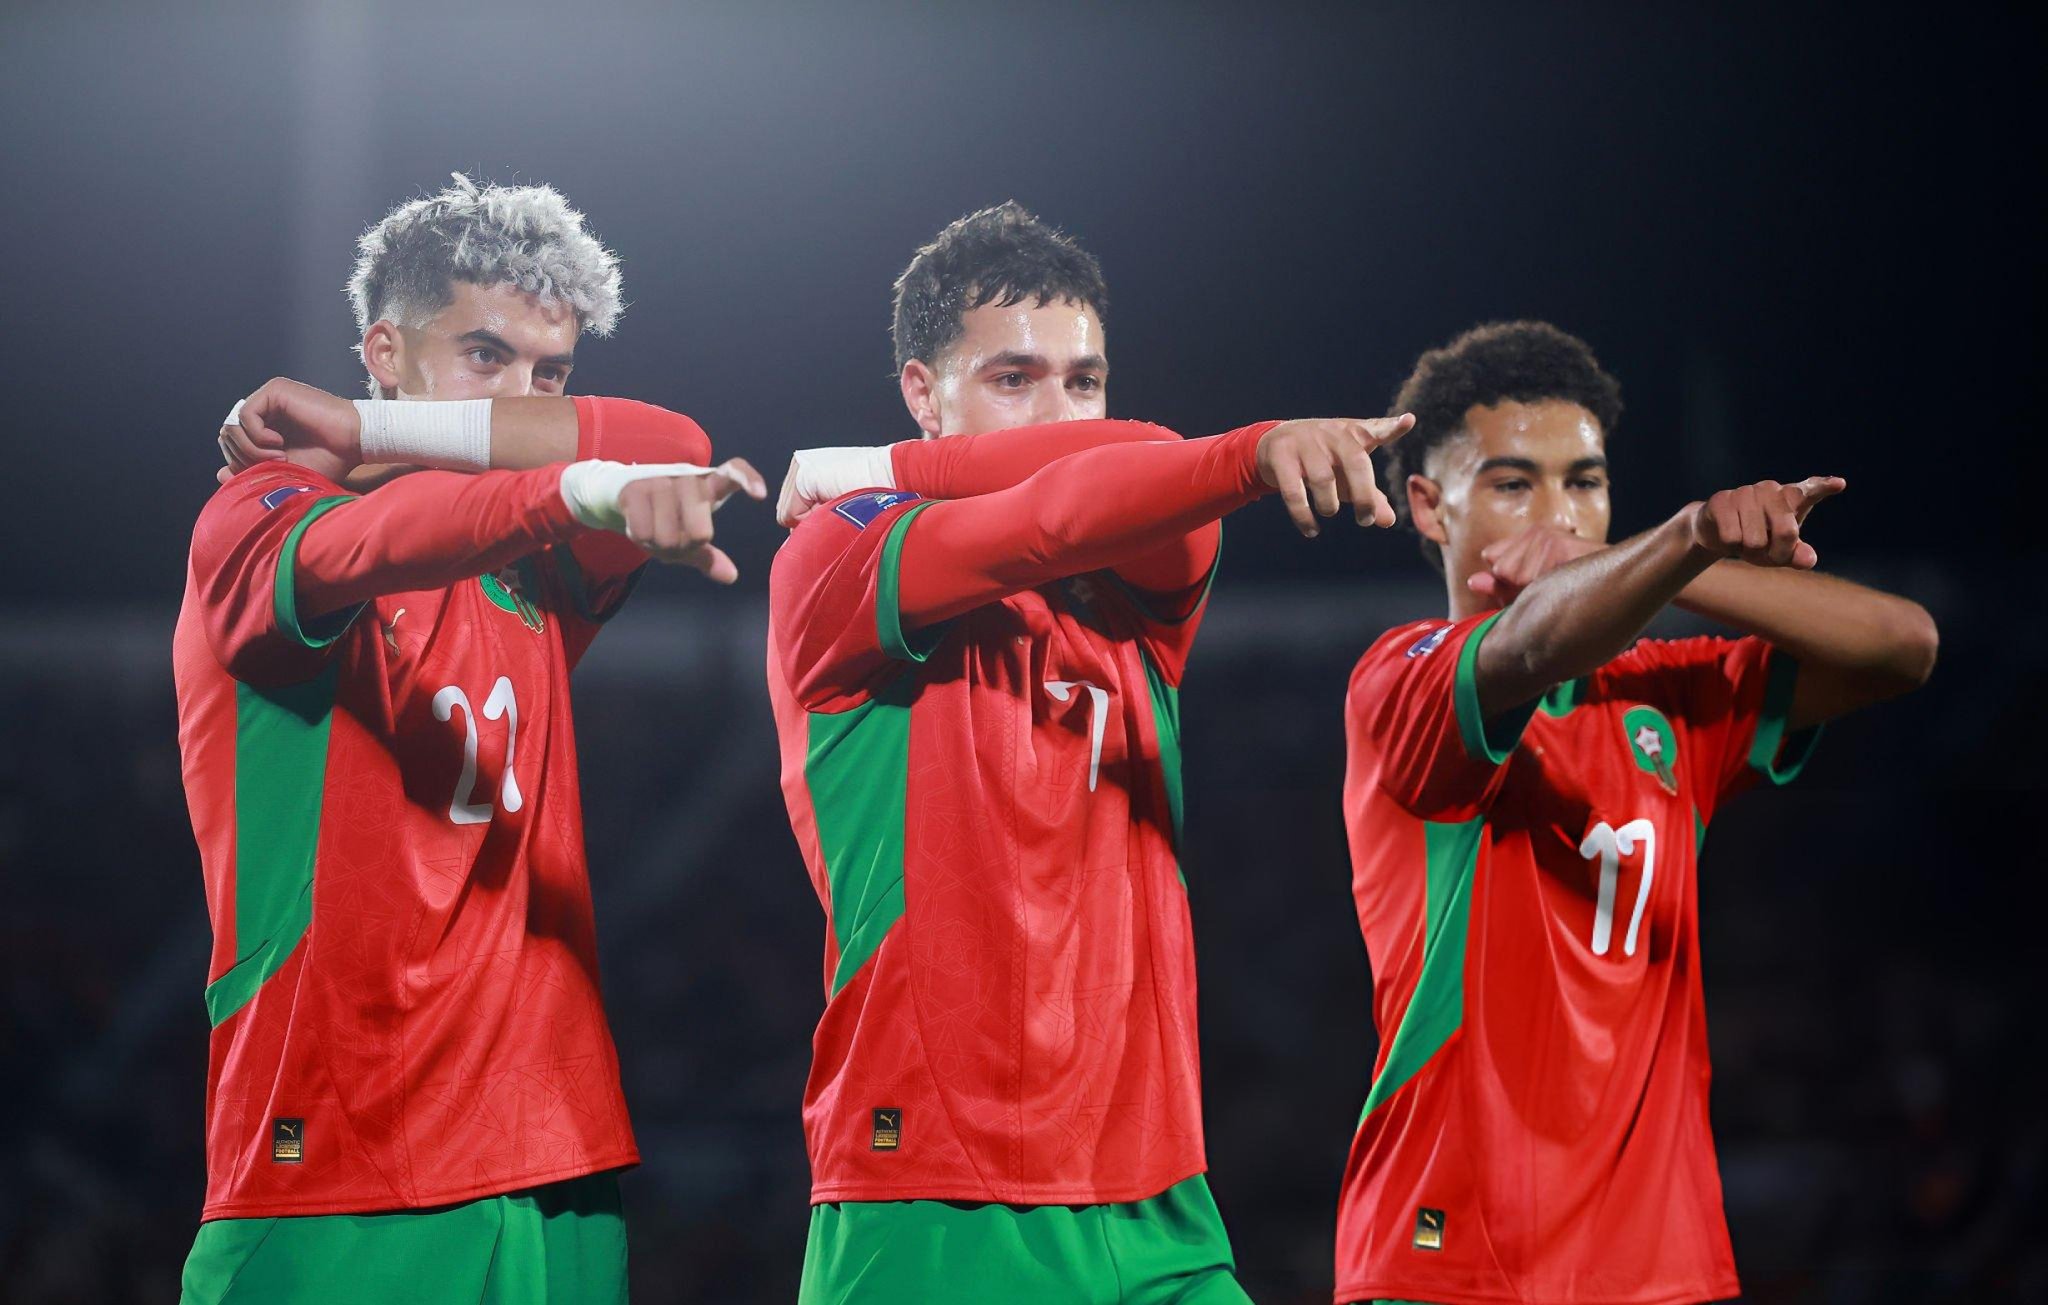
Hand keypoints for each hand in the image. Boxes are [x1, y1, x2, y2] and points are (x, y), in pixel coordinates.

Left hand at [216, 378, 359, 484]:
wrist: (355, 443)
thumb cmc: (328, 459)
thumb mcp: (284, 473)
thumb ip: (252, 472)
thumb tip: (219, 474)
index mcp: (264, 426)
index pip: (230, 441)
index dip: (239, 461)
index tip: (267, 472)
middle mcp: (263, 409)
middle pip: (226, 434)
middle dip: (243, 457)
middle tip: (272, 466)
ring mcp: (268, 398)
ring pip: (232, 425)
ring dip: (251, 449)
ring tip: (278, 457)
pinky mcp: (275, 391)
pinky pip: (246, 415)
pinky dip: (257, 436)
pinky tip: (279, 443)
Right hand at [615, 457, 765, 582]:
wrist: (623, 495)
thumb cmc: (665, 517)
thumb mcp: (688, 536)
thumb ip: (708, 556)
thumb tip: (730, 576)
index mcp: (709, 485)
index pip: (733, 472)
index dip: (748, 480)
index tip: (761, 495)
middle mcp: (688, 478)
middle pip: (701, 533)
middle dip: (685, 548)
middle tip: (674, 540)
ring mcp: (661, 481)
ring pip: (669, 538)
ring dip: (659, 546)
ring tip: (654, 531)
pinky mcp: (636, 488)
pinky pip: (644, 533)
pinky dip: (641, 540)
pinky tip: (638, 526)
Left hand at [774, 446, 896, 526]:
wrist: (899, 478)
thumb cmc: (881, 501)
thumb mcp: (842, 509)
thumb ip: (817, 520)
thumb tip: (793, 546)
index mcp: (812, 471)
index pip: (795, 512)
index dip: (818, 523)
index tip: (844, 511)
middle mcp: (802, 464)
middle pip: (788, 515)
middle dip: (815, 523)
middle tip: (843, 510)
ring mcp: (800, 467)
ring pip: (788, 517)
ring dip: (815, 521)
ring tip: (841, 505)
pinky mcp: (801, 475)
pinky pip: (789, 516)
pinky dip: (812, 520)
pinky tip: (835, 502)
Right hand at [1255, 414, 1413, 536]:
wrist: (1275, 443)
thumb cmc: (1323, 460)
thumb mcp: (1348, 474)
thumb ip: (1371, 496)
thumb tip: (1388, 521)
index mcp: (1353, 434)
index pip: (1376, 428)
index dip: (1392, 427)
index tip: (1407, 422)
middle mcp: (1332, 433)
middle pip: (1355, 462)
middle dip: (1364, 496)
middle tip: (1366, 520)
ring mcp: (1304, 443)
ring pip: (1323, 478)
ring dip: (1329, 504)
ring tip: (1329, 512)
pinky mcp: (1280, 456)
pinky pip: (1293, 491)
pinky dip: (1304, 516)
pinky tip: (1311, 530)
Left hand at [1467, 525, 1602, 603]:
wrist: (1619, 591)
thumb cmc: (1575, 598)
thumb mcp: (1532, 596)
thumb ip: (1500, 588)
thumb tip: (1472, 581)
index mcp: (1531, 538)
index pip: (1492, 556)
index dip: (1506, 581)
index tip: (1534, 587)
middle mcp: (1537, 532)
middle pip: (1498, 567)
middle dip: (1516, 586)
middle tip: (1552, 587)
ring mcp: (1546, 535)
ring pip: (1508, 573)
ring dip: (1530, 589)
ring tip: (1560, 586)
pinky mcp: (1554, 542)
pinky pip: (1523, 576)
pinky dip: (1538, 587)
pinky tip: (1562, 582)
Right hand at [1687, 475, 1845, 569]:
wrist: (1716, 531)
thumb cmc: (1757, 540)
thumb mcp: (1780, 551)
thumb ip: (1797, 555)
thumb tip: (1809, 560)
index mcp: (1792, 498)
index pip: (1811, 490)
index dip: (1824, 487)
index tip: (1838, 484)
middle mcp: (1771, 490)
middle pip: (1786, 533)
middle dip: (1777, 554)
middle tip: (1767, 552)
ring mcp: (1746, 492)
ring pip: (1755, 541)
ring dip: (1750, 552)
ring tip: (1745, 542)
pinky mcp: (1722, 500)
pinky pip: (1732, 538)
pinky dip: (1731, 546)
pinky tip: (1730, 536)